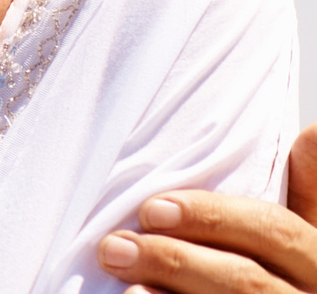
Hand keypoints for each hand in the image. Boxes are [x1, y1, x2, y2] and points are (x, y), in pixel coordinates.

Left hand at [97, 123, 316, 292]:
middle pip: (246, 281)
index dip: (213, 218)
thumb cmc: (288, 277)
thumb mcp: (310, 240)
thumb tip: (310, 133)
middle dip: (176, 261)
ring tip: (123, 288)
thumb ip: (310, 194)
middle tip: (114, 247)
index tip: (151, 208)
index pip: (274, 232)